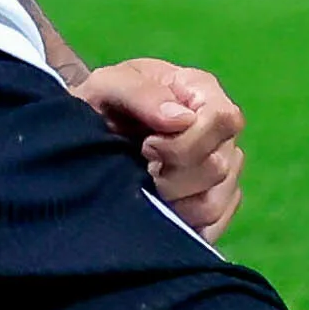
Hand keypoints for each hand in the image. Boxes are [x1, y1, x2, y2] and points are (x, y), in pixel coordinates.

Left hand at [71, 58, 245, 239]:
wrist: (86, 135)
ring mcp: (223, 170)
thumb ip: (140, 93)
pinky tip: (160, 209)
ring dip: (173, 203)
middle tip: (141, 168)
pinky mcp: (216, 203)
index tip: (147, 145)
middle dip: (171, 176)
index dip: (184, 141)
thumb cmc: (102, 102)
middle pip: (217, 166)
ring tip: (147, 188)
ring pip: (213, 203)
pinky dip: (183, 224)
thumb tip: (182, 119)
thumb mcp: (107, 84)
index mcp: (202, 92)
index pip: (223, 119)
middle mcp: (220, 131)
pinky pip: (213, 225)